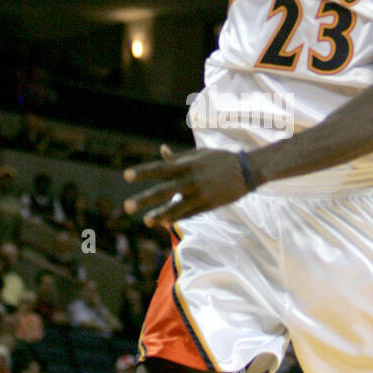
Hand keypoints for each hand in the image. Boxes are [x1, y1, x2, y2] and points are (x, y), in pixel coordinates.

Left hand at [124, 145, 251, 226]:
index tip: (126, 176)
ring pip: (176, 207)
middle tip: (127, 206)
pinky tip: (164, 222)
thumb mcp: (199, 154)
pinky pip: (189, 213)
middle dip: (145, 199)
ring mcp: (200, 195)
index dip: (143, 172)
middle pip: (164, 190)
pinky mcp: (208, 205)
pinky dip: (176, 218)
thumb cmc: (219, 159)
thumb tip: (162, 150)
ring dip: (160, 215)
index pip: (160, 169)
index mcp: (187, 165)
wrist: (246, 171)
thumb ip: (178, 158)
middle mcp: (191, 180)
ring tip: (146, 221)